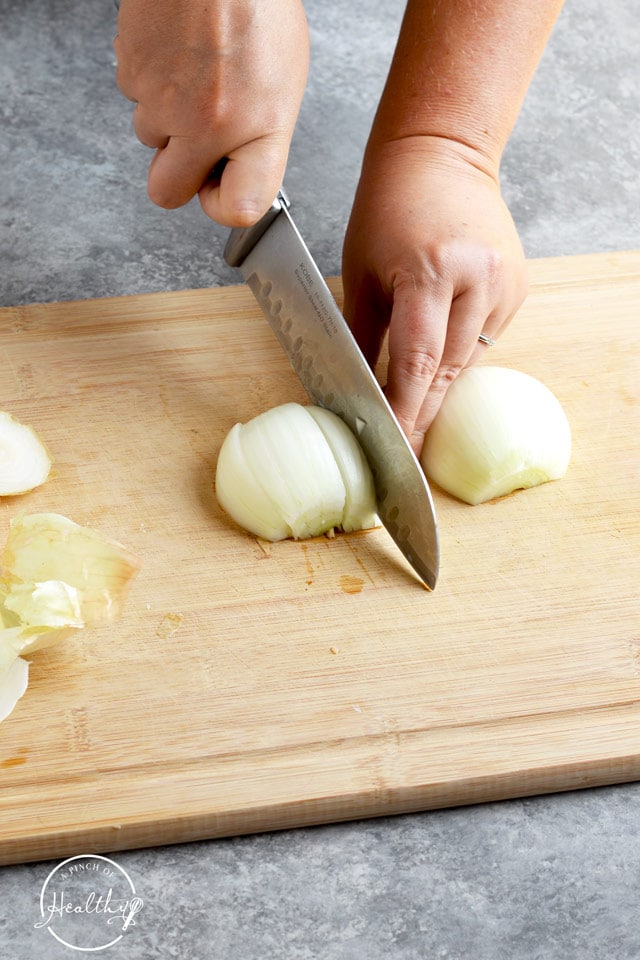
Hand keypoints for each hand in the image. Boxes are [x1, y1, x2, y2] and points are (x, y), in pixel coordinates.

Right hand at [114, 0, 308, 226]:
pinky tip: (176, 52)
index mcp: (257, 129)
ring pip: (150, 137)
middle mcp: (206, 125)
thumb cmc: (255, 6)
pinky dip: (151, 80)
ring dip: (166, 117)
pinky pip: (136, 95)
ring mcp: (163, 102)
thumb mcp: (284, 79)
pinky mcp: (131, 75)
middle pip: (167, 194)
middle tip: (195, 143)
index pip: (240, 209)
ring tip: (193, 72)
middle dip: (178, 174)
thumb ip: (261, 133)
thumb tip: (243, 162)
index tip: (222, 192)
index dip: (224, 208)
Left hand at [342, 136, 527, 453]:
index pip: (418, 360)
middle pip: (448, 367)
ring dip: (440, 382)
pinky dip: (459, 352)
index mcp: (430, 270)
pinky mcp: (517, 286)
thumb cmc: (389, 208)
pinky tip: (440, 347)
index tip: (397, 447)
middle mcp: (477, 277)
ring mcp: (504, 282)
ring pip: (468, 358)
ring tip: (415, 404)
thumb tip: (358, 392)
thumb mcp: (362, 273)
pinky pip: (484, 338)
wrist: (441, 154)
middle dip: (424, 409)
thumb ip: (364, 337)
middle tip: (405, 447)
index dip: (407, 409)